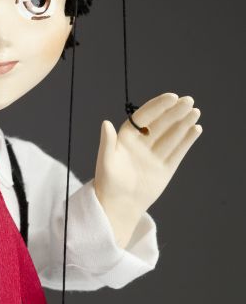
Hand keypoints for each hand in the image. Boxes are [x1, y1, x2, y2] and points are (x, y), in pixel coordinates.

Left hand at [93, 93, 202, 246]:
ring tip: (195, 111)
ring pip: (172, 135)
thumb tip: (105, 123)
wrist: (119, 206)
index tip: (172, 97)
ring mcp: (155, 155)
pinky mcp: (166, 168)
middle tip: (189, 101)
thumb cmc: (108, 183)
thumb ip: (107, 142)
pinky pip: (178, 151)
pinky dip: (187, 140)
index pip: (144, 117)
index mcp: (127, 137)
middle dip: (175, 112)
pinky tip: (196, 129)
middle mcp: (142, 143)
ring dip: (183, 123)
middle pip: (161, 124)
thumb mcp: (106, 162)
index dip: (158, 106)